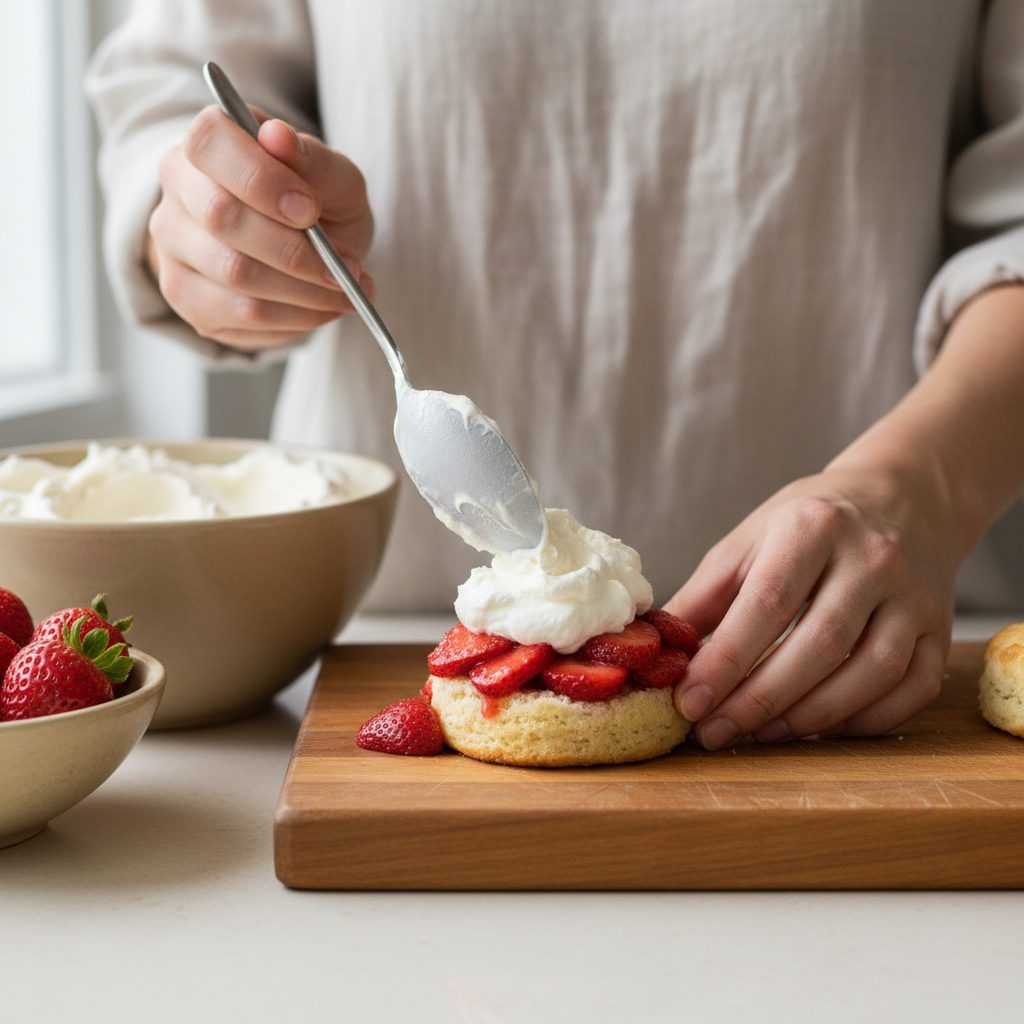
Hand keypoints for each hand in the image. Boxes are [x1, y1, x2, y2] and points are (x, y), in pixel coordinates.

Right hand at [147, 105, 374, 350]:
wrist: (306, 252)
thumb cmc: (317, 205)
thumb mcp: (335, 178)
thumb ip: (313, 160)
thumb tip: (278, 136)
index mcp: (207, 144)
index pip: (210, 144)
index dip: (262, 179)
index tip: (311, 210)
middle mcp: (177, 192)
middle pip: (222, 217)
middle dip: (296, 249)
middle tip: (348, 268)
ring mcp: (172, 248)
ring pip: (235, 274)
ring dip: (305, 291)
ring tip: (347, 291)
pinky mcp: (186, 298)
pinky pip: (241, 315)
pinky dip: (295, 317)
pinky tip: (323, 309)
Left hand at [665, 460, 954, 748]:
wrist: (901, 497)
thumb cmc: (810, 524)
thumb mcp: (749, 541)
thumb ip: (704, 595)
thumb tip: (659, 649)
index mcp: (813, 528)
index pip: (766, 604)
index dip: (726, 661)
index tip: (689, 701)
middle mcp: (872, 559)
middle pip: (818, 645)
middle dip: (759, 700)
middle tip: (715, 731)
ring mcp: (914, 596)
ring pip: (870, 674)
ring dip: (809, 716)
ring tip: (758, 734)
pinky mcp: (941, 629)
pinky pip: (912, 689)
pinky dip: (864, 720)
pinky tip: (820, 728)